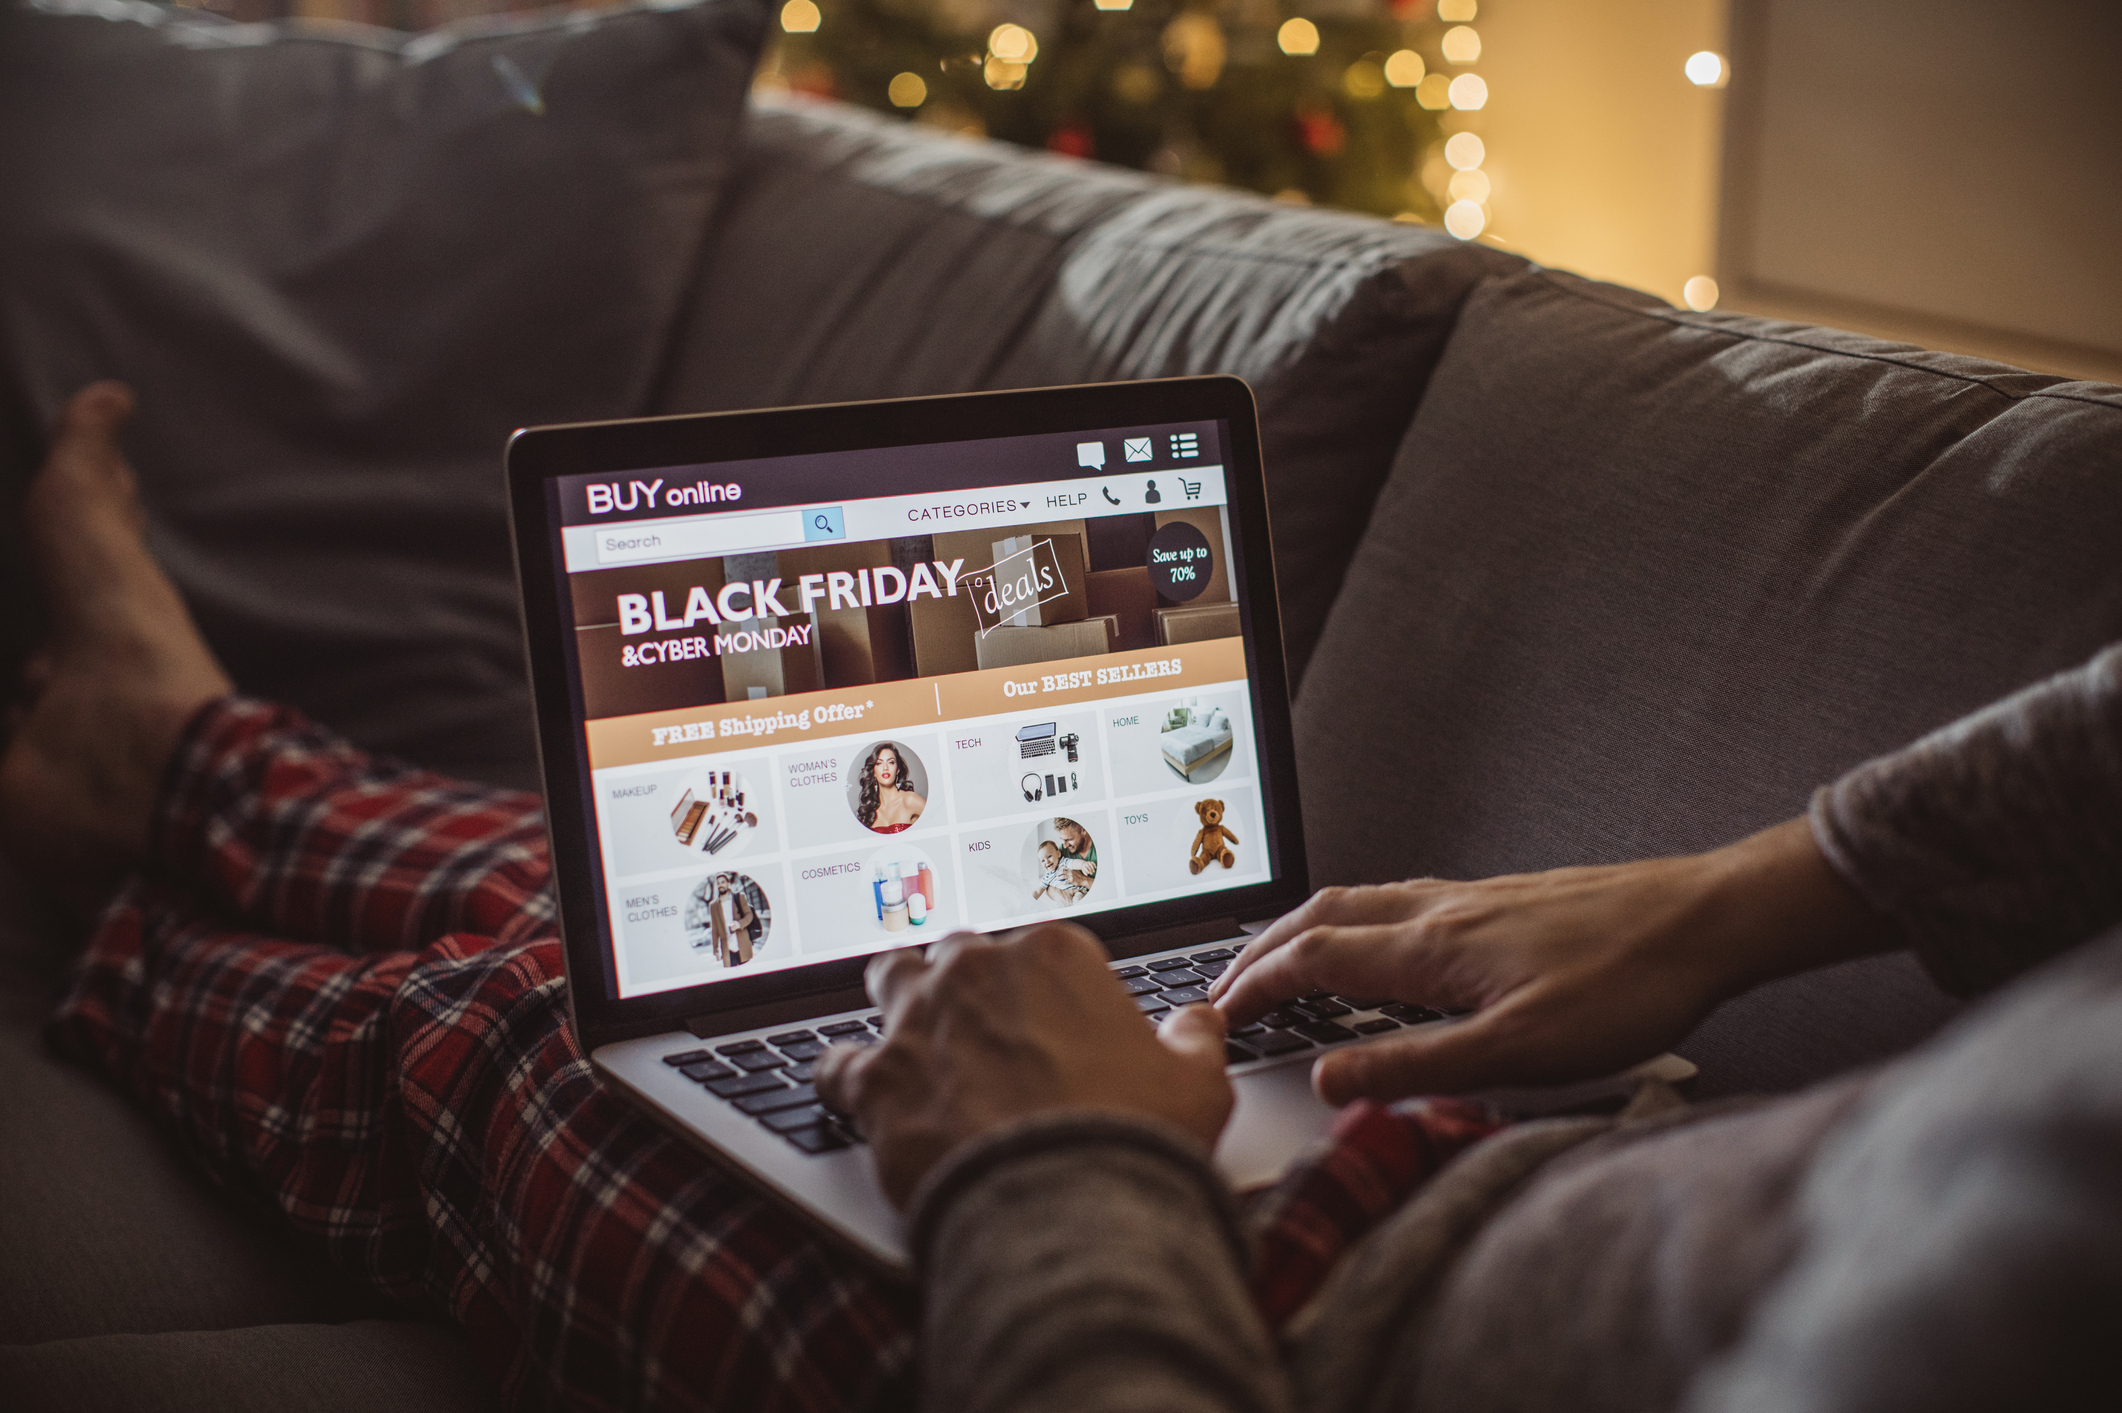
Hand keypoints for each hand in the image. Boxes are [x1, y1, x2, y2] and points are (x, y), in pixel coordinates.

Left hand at [815, 924, 1234, 1207]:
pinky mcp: (876, 1080)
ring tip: (915, 1042)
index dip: (1044, 990)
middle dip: (969, 988)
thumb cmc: (1134, 1139)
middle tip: (988, 1038)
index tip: (1050, 1024)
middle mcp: (978, 971)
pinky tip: (856, 1095)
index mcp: (1054, 955)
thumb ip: (1194, 1038)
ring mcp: (919, 1020)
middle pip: (958, 955)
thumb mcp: (1197, 1083)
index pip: (1039, 949)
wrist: (1067, 1209)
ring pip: (889, 981)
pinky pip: (836, 1063)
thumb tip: (1198, 1022)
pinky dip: (844, 1078)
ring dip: (900, 1005)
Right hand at [1208, 818, 1884, 1104]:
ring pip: (1357, 901)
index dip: (1254, 987)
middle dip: (1260, 951)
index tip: (1217, 1016)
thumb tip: (1329, 1080)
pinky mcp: (1500, 898)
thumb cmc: (1626, 985)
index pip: (1312, 959)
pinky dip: (1354, 920)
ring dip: (1302, 930)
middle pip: (1320, 916)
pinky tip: (1377, 941)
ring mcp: (1470, 897)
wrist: (1706, 921)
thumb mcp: (1518, 1051)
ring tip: (1277, 961)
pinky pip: (1398, 900)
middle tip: (1224, 987)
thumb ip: (1415, 1065)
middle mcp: (1438, 910)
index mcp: (1430, 947)